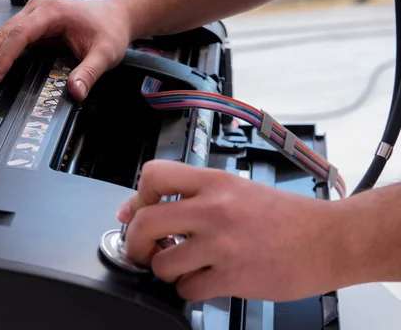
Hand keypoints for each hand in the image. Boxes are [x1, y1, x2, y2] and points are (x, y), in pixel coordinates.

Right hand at [0, 0, 131, 100]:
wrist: (114, 17)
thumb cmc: (108, 30)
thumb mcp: (105, 54)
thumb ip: (89, 73)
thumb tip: (76, 91)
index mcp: (51, 12)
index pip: (19, 35)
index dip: (4, 57)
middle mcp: (37, 10)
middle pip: (1, 34)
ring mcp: (31, 16)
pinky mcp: (31, 25)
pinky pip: (5, 38)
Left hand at [117, 160, 349, 302]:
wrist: (329, 240)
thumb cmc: (286, 216)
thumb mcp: (237, 189)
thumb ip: (194, 195)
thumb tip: (149, 207)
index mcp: (215, 182)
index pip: (154, 175)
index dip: (138, 197)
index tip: (138, 212)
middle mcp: (215, 209)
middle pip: (146, 222)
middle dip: (135, 241)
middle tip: (142, 248)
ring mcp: (223, 245)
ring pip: (162, 262)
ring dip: (163, 269)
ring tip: (180, 266)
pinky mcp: (233, 277)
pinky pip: (187, 289)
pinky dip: (188, 289)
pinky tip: (202, 281)